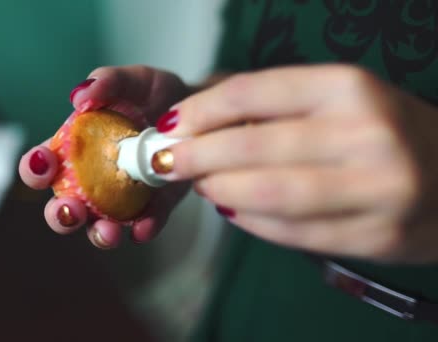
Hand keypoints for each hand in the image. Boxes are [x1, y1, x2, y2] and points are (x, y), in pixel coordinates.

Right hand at [19, 65, 189, 248]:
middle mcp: (93, 180)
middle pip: (64, 207)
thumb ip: (108, 81)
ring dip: (98, 233)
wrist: (199, 114)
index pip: (43, 164)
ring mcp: (122, 199)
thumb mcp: (136, 80)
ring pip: (99, 227)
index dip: (35, 169)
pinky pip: (143, 226)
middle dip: (60, 215)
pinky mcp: (154, 208)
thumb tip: (80, 96)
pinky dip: (141, 230)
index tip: (44, 164)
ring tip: (108, 231)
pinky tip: (143, 227)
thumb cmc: (157, 95)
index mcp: (77, 148)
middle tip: (70, 210)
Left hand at [157, 64, 437, 262]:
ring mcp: (376, 190)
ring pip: (267, 195)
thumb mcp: (337, 98)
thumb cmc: (382, 129)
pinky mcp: (376, 237)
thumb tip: (197, 120)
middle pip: (251, 147)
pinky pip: (292, 233)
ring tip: (201, 185)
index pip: (249, 94)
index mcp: (348, 87)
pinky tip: (233, 210)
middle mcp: (366, 134)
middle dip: (194, 157)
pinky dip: (250, 223)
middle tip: (163, 162)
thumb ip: (273, 105)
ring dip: (219, 190)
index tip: (167, 126)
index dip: (197, 112)